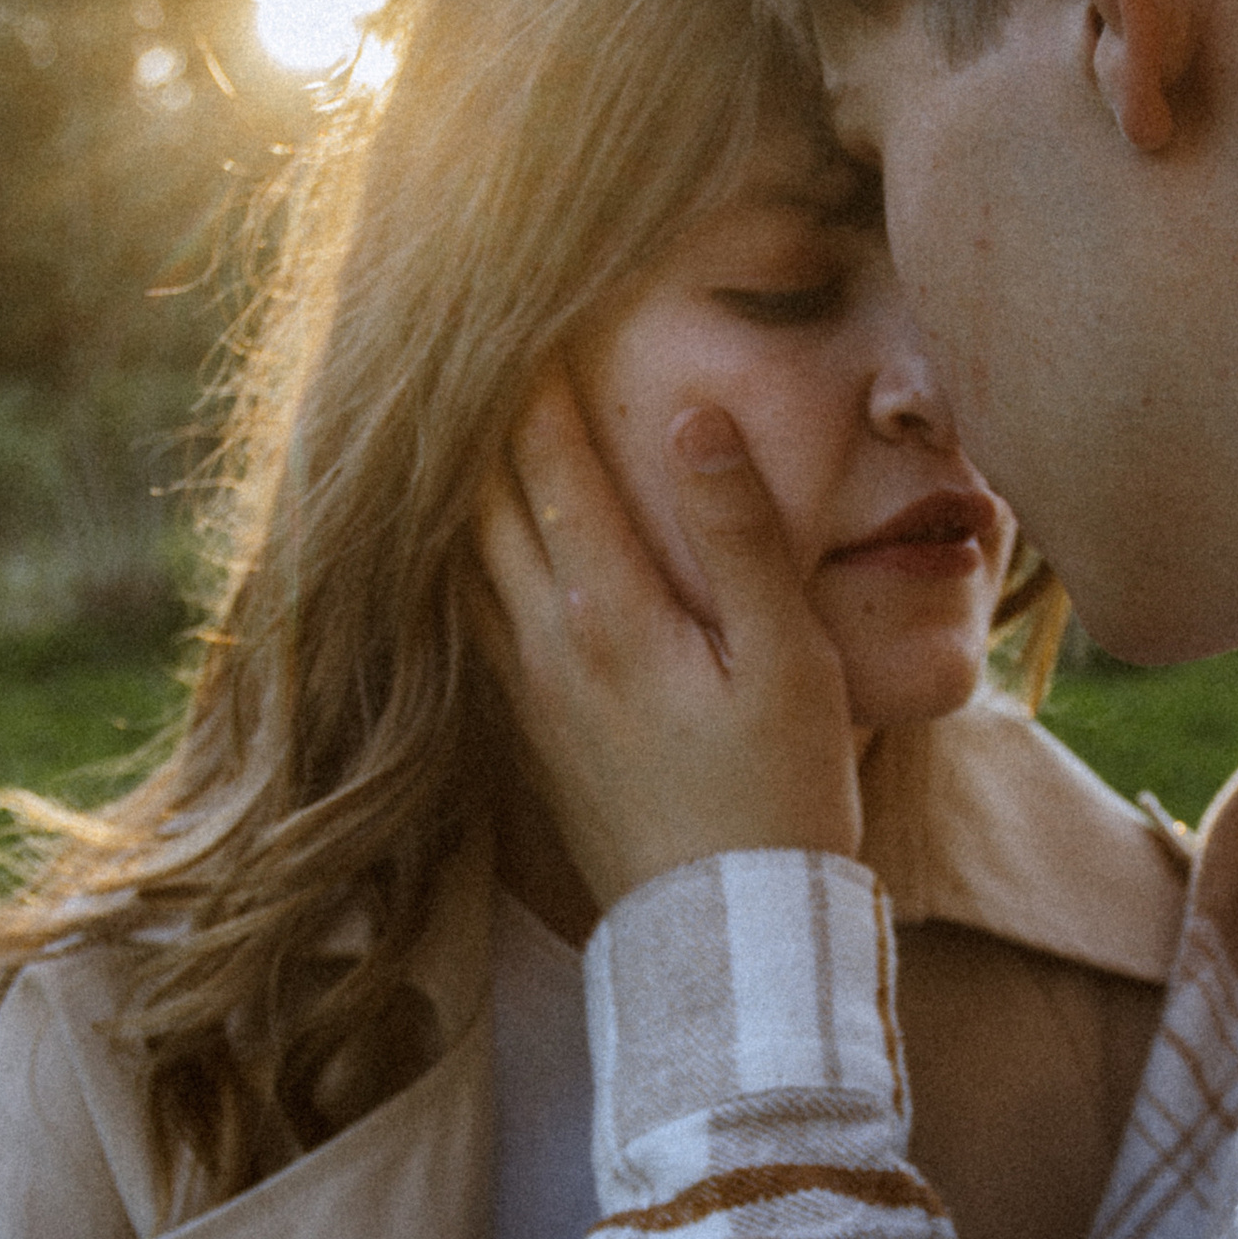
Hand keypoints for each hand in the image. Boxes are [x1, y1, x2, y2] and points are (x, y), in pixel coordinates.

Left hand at [475, 370, 860, 911]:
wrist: (728, 940)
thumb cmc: (780, 798)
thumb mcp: (790, 662)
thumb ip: (739, 534)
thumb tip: (689, 416)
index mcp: (611, 611)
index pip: (549, 459)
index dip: (534, 372)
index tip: (523, 298)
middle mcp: (545, 643)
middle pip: (482, 498)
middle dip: (474, 412)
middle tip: (462, 332)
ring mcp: (525, 693)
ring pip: (463, 558)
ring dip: (457, 482)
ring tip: (447, 415)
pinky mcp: (527, 735)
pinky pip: (471, 618)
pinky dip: (462, 555)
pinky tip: (464, 538)